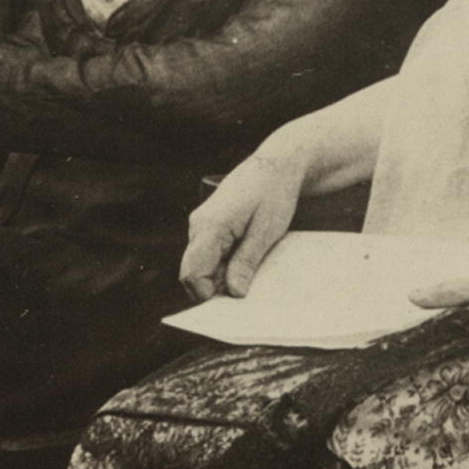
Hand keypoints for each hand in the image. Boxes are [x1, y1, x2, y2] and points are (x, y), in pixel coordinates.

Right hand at [180, 142, 310, 298]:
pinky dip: (224, 264)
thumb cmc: (274, 194)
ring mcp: (201, 224)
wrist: (276, 165)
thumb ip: (247, 262)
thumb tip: (234, 293)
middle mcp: (199, 225)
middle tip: (245, 296)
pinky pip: (210, 253)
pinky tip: (247, 264)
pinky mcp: (210, 224)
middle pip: (194, 271)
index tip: (232, 303)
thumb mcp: (267, 231)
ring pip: (202, 264)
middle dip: (214, 288)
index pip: (193, 273)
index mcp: (210, 226)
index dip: (207, 294)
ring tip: (251, 278)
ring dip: (221, 276)